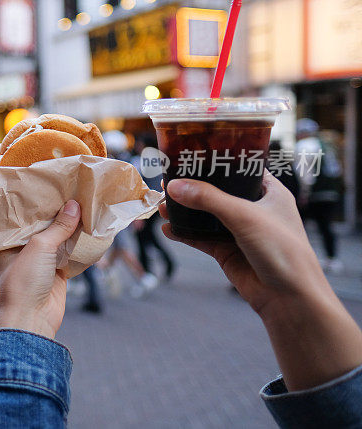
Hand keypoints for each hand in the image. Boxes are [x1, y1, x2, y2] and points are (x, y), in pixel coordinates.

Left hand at [0, 200, 80, 338]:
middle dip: (57, 212)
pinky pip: (70, 253)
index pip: (21, 215)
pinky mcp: (56, 272)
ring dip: (71, 226)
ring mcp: (40, 261)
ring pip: (58, 238)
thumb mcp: (38, 248)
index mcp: (7, 241)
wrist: (31, 321)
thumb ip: (57, 227)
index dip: (36, 201)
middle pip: (42, 225)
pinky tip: (91, 228)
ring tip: (85, 203)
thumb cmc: (22, 284)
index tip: (50, 184)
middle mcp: (22, 249)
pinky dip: (80, 243)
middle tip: (72, 189)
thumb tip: (74, 206)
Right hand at [161, 171, 361, 389]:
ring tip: (162, 206)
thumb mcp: (245, 215)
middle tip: (168, 180)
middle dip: (192, 188)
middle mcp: (254, 209)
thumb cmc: (283, 250)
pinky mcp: (228, 252)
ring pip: (205, 216)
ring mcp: (240, 232)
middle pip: (217, 192)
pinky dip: (184, 234)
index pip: (240, 169)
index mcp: (269, 192)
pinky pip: (201, 238)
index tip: (191, 154)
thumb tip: (174, 186)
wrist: (289, 298)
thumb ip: (209, 198)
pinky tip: (168, 229)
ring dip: (184, 212)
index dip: (217, 161)